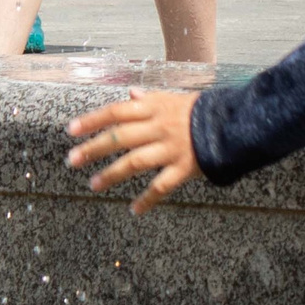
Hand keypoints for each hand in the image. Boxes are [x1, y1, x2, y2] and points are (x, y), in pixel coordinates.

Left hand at [66, 90, 201, 212]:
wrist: (233, 123)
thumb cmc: (200, 111)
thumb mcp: (174, 98)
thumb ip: (149, 98)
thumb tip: (130, 94)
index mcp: (154, 108)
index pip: (117, 111)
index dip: (93, 120)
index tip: (71, 130)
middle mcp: (159, 127)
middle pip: (120, 137)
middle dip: (94, 148)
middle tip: (72, 160)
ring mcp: (171, 148)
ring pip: (136, 162)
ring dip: (112, 174)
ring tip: (94, 184)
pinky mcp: (184, 167)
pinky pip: (162, 186)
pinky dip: (147, 200)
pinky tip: (134, 210)